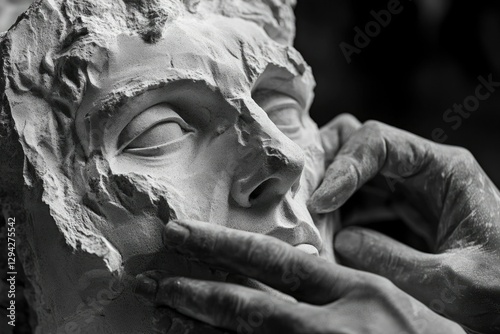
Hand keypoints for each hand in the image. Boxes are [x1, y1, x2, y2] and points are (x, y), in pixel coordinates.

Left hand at [135, 220, 462, 333]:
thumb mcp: (395, 304)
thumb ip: (345, 285)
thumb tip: (295, 269)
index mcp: (360, 294)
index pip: (275, 260)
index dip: (223, 245)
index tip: (183, 233)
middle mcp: (334, 328)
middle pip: (247, 305)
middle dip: (193, 290)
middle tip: (149, 278)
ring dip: (197, 328)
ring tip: (161, 311)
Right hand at [309, 114, 499, 333]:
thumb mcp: (452, 281)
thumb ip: (393, 260)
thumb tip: (342, 239)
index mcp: (445, 171)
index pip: (379, 142)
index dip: (343, 166)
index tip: (322, 201)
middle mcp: (423, 172)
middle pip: (361, 144)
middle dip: (328, 164)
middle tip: (303, 193)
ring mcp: (409, 192)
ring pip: (355, 172)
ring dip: (329, 191)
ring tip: (309, 220)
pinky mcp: (400, 214)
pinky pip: (360, 202)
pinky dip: (339, 214)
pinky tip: (328, 235)